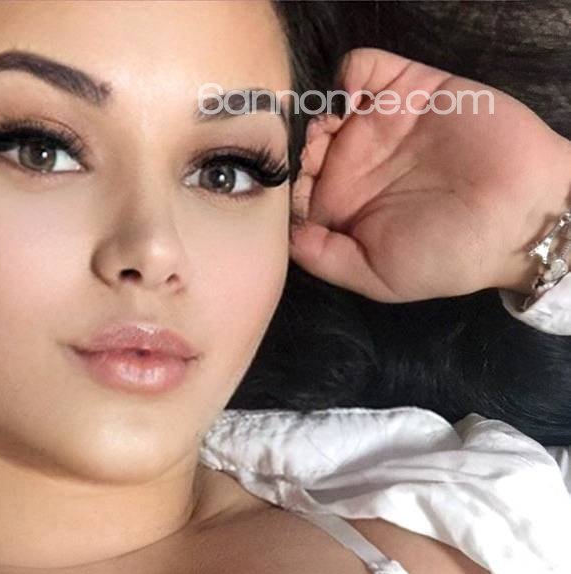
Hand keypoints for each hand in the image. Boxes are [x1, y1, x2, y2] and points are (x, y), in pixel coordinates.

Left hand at [289, 47, 570, 301]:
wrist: (519, 216)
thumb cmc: (451, 256)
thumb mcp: (379, 277)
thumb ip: (326, 259)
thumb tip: (284, 236)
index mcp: (344, 210)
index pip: (292, 190)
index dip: (283, 187)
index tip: (291, 192)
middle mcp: (356, 165)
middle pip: (302, 144)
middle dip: (295, 148)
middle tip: (313, 159)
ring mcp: (380, 126)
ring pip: (324, 106)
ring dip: (316, 113)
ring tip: (333, 132)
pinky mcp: (408, 89)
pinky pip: (363, 68)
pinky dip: (349, 74)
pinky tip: (353, 99)